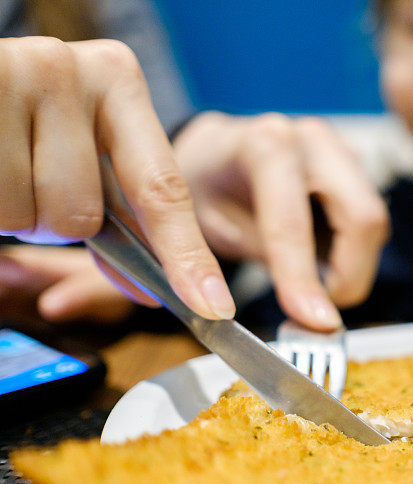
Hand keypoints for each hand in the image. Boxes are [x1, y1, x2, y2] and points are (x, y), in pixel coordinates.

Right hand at [0, 37, 233, 319]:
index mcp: (117, 81)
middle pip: (82, 217)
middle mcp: (73, 69)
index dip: (186, 257)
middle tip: (29, 175)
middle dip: (55, 221)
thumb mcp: (77, 150)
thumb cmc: (20, 123)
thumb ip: (120, 210)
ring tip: (4, 163)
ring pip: (33, 217)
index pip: (163, 190)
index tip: (214, 308)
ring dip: (14, 213)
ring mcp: (18, 74)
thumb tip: (150, 290)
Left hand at [173, 112, 390, 330]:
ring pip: (374, 224)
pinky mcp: (356, 171)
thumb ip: (257, 260)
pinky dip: (353, 255)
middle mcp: (313, 141)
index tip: (312, 321)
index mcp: (265, 145)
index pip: (295, 220)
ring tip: (314, 285)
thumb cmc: (207, 188)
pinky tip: (321, 262)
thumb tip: (298, 314)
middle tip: (320, 311)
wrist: (214, 155)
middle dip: (350, 276)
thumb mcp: (208, 227)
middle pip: (363, 217)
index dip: (303, 276)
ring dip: (353, 267)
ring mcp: (342, 153)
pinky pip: (370, 223)